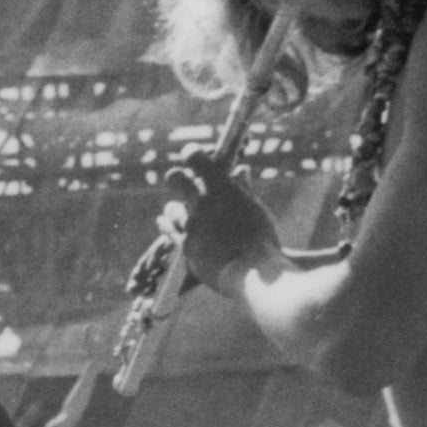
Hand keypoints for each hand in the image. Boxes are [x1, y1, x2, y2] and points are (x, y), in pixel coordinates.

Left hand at [166, 153, 282, 293]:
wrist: (253, 273)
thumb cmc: (261, 239)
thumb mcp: (256, 209)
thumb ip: (243, 188)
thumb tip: (240, 170)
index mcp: (220, 186)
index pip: (195, 157)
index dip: (193, 154)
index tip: (195, 156)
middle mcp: (200, 201)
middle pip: (173, 177)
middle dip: (178, 178)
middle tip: (186, 184)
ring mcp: (189, 224)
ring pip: (170, 207)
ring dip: (177, 209)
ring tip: (186, 213)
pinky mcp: (184, 245)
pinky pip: (167, 229)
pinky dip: (167, 224)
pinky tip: (165, 221)